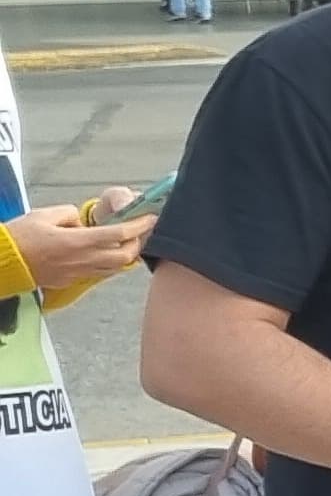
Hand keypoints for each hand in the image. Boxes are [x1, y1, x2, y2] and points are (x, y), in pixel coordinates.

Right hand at [11, 200, 154, 289]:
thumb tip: (82, 222)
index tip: (151, 218)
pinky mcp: (72, 280)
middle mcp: (84, 260)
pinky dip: (110, 263)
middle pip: (125, 256)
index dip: (139, 226)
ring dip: (126, 255)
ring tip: (128, 242)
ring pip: (115, 268)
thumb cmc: (20, 237)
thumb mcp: (44, 215)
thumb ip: (70, 215)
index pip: (119, 234)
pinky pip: (100, 272)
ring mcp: (79, 272)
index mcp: (78, 241)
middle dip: (138, 243)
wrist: (3, 264)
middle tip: (140, 231)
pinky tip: (108, 253)